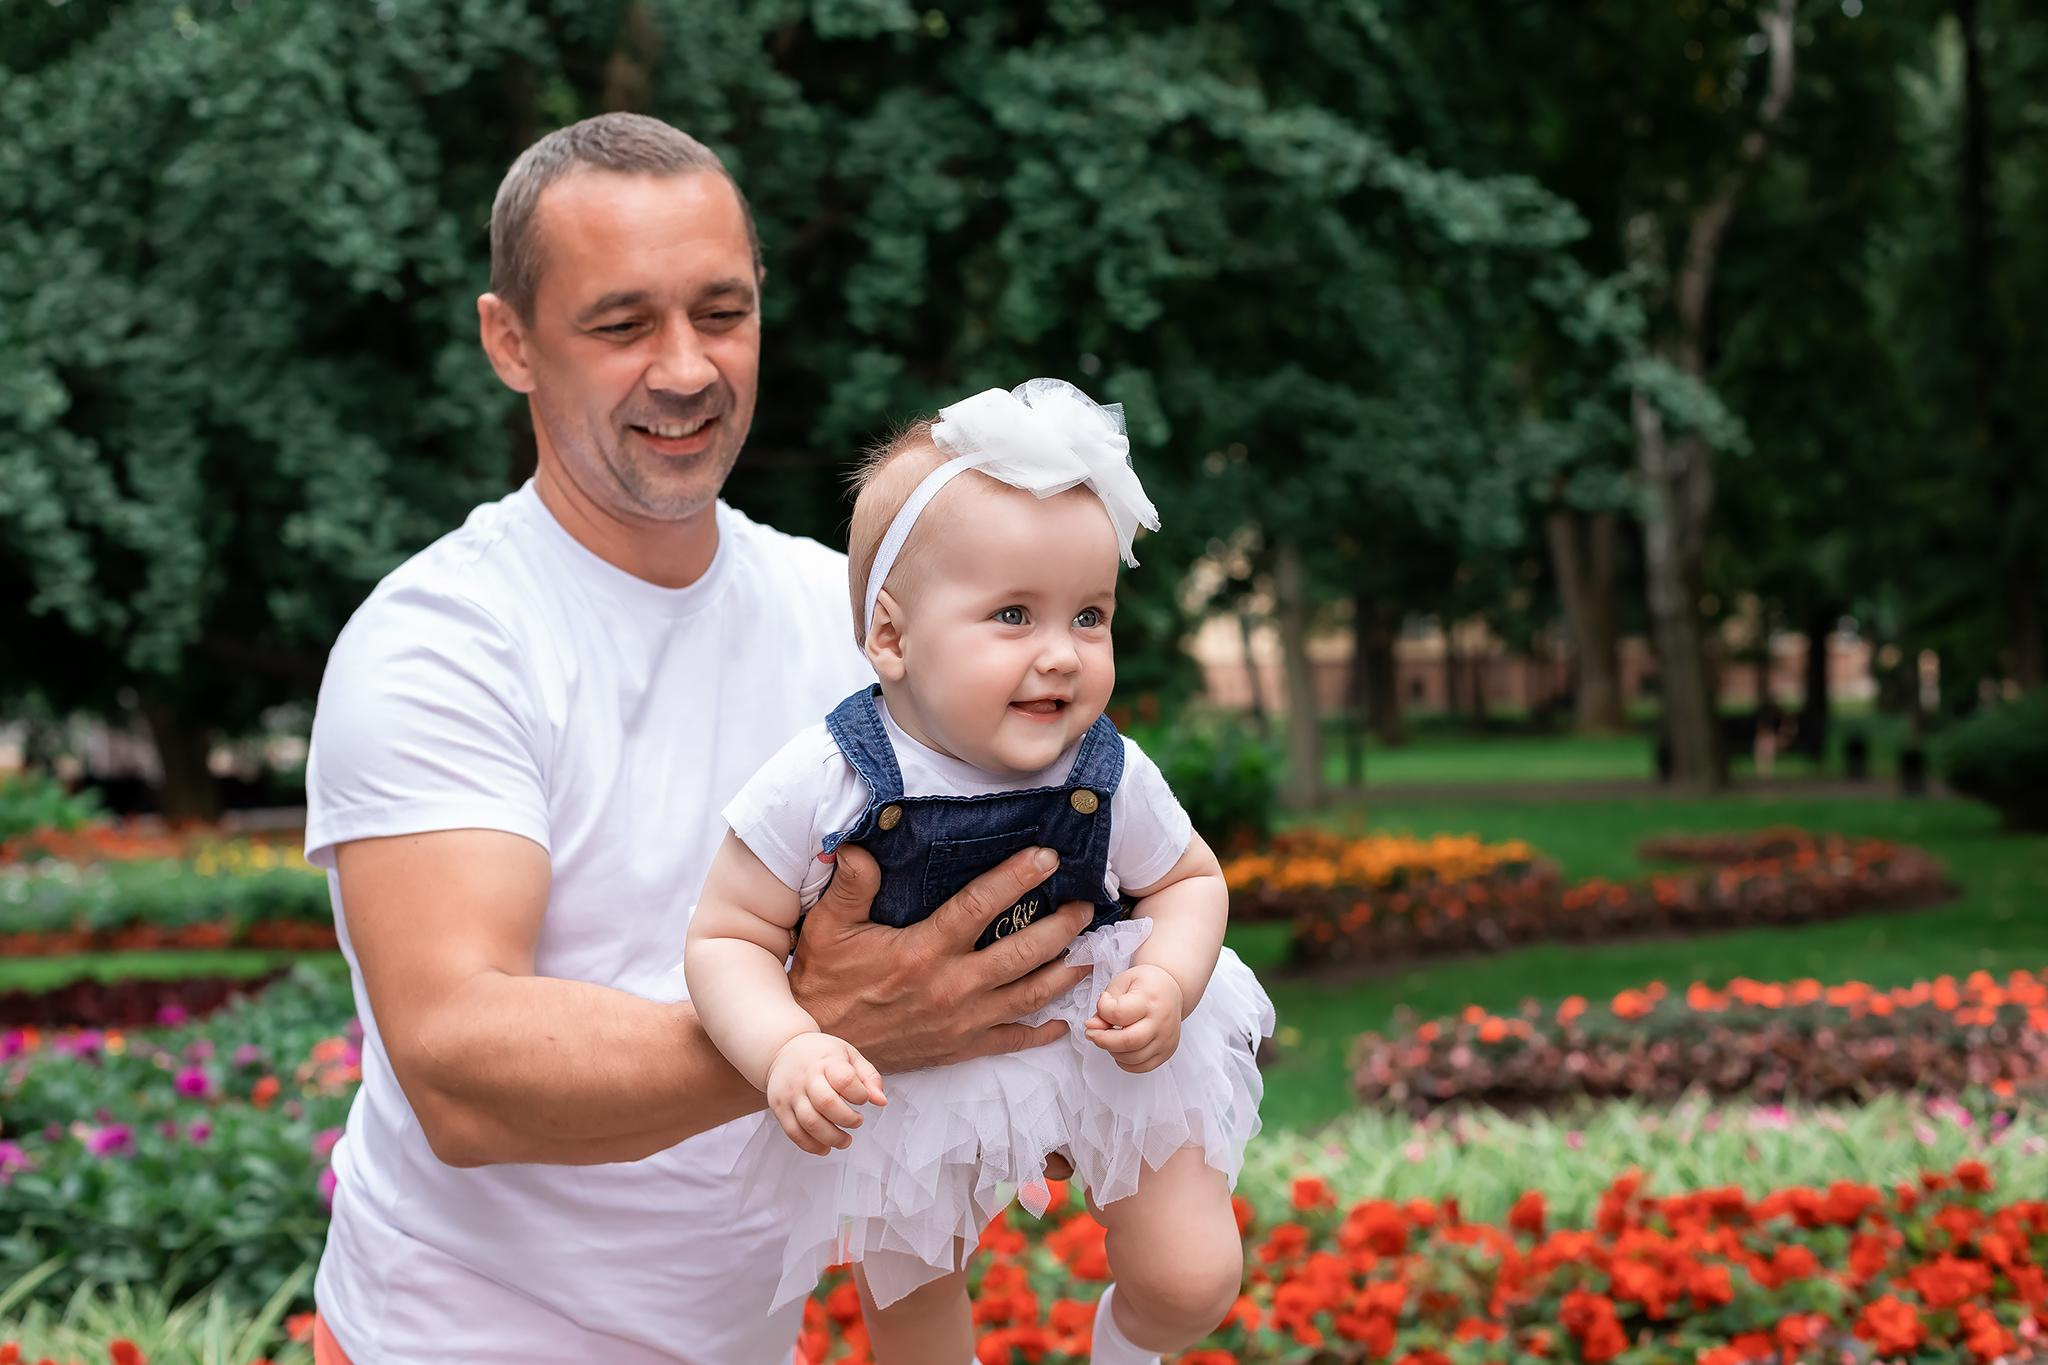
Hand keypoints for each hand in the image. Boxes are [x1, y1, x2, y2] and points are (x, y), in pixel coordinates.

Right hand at [764, 1032, 885, 1155]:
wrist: (783, 1050)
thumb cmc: (820, 1054)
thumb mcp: (848, 1055)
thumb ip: (869, 1077)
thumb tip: (881, 1101)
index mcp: (826, 1061)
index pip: (845, 1080)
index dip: (860, 1094)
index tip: (863, 1098)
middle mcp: (806, 1077)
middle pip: (826, 1103)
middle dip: (848, 1119)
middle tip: (857, 1122)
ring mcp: (791, 1094)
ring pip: (810, 1122)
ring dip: (832, 1138)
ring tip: (845, 1140)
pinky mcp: (780, 1108)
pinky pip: (794, 1133)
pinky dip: (811, 1146)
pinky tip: (825, 1147)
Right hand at [788, 844, 1092, 1072]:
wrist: (821, 1053)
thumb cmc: (824, 982)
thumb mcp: (827, 929)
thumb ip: (850, 887)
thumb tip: (859, 847)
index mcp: (923, 950)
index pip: (980, 906)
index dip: (1016, 878)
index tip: (1047, 857)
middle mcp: (950, 986)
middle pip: (1021, 953)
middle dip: (1060, 927)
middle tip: (1087, 906)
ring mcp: (960, 1021)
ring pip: (1028, 996)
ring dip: (1064, 974)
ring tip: (1091, 954)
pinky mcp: (960, 1047)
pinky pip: (1011, 1041)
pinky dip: (1042, 1032)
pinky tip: (1063, 1021)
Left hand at [1085, 964, 1182, 1073]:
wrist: (1171, 989)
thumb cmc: (1145, 984)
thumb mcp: (1121, 984)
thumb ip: (1104, 1005)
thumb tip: (1092, 1027)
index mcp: (1149, 998)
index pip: (1118, 1014)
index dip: (1102, 1010)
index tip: (1102, 1004)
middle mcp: (1161, 1020)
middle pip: (1127, 1041)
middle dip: (1102, 1040)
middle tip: (1092, 1033)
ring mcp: (1166, 1038)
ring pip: (1133, 1058)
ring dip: (1113, 1051)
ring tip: (1110, 1038)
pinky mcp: (1167, 1051)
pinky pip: (1143, 1067)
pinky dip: (1126, 1062)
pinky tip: (1121, 1049)